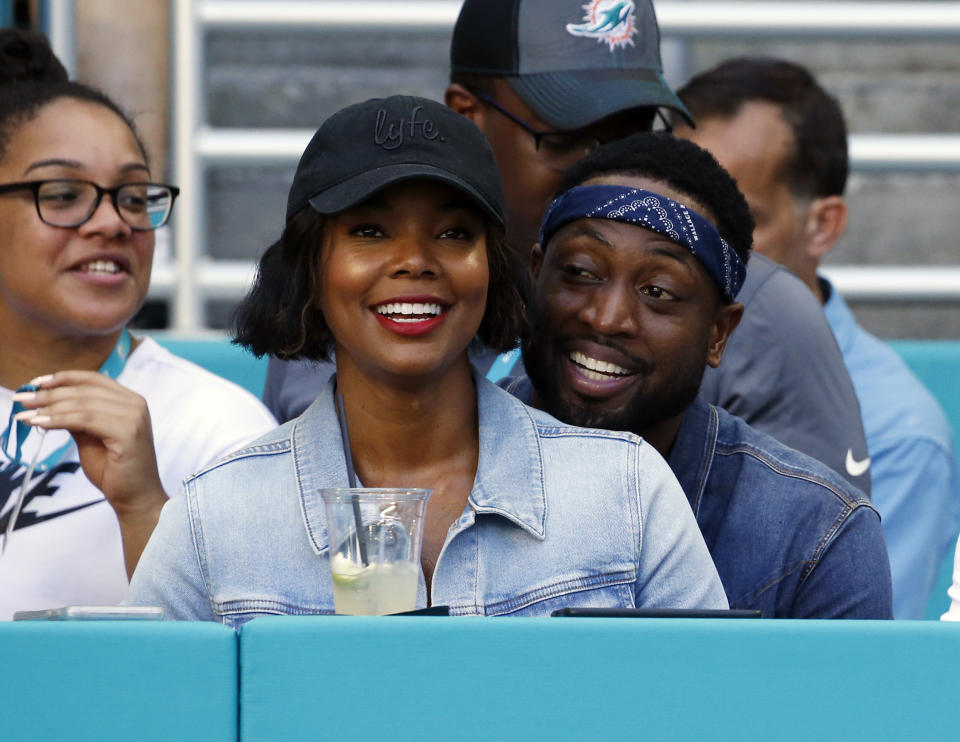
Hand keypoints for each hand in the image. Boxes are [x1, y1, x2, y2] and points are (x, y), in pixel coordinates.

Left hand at [13, 371, 166, 574]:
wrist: (136, 498)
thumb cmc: (116, 471)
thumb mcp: (90, 438)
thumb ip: (77, 418)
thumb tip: (49, 404)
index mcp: (129, 401)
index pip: (93, 379)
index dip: (63, 378)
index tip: (34, 383)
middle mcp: (135, 404)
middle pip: (84, 390)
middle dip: (49, 394)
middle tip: (21, 400)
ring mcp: (134, 416)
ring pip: (83, 403)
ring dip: (49, 407)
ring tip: (25, 415)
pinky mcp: (128, 432)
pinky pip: (85, 419)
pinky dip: (59, 419)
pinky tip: (40, 424)